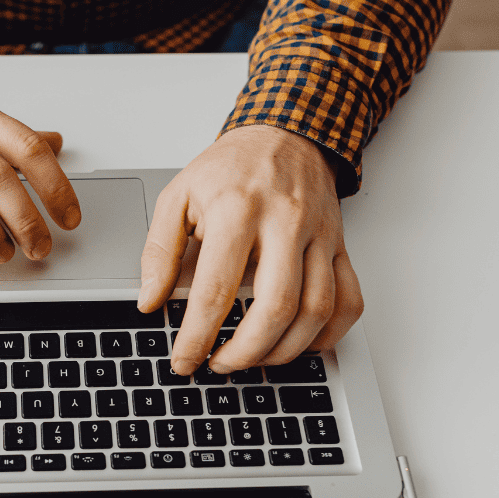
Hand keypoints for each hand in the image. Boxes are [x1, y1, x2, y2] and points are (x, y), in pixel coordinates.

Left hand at [137, 125, 363, 374]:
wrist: (285, 132)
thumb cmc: (230, 168)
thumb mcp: (178, 195)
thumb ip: (159, 250)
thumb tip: (149, 300)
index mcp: (237, 210)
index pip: (217, 289)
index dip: (198, 336)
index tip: (184, 360)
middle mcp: (285, 223)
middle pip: (276, 308)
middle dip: (246, 351)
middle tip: (220, 365)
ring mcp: (319, 236)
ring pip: (317, 311)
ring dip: (285, 350)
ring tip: (253, 358)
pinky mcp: (340, 246)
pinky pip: (349, 300)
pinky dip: (329, 334)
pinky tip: (301, 344)